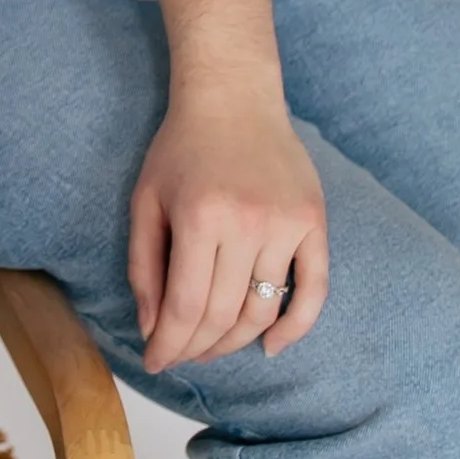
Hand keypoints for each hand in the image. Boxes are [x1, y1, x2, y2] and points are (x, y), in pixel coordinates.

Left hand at [127, 67, 328, 371]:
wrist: (234, 97)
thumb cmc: (181, 148)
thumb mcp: (146, 200)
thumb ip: (145, 266)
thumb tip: (152, 328)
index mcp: (200, 218)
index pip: (187, 308)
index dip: (169, 345)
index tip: (155, 362)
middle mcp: (248, 224)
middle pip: (224, 316)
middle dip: (196, 348)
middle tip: (180, 356)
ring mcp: (287, 225)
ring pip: (263, 311)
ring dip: (235, 342)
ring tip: (211, 349)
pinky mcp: (314, 223)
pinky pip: (313, 291)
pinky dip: (295, 328)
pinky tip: (270, 347)